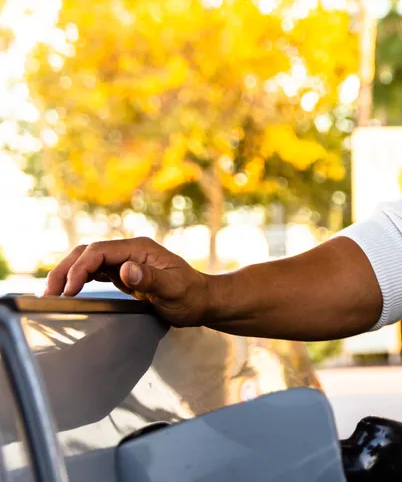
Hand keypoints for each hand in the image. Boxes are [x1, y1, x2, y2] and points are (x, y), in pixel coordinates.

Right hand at [42, 237, 212, 326]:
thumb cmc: (192, 295)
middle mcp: (130, 251)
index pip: (99, 251)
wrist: (203, 301)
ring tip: (52, 294)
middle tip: (50, 293)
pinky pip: (94, 271)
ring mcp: (126, 261)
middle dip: (66, 270)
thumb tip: (126, 269)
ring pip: (87, 261)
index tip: (70, 290)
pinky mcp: (124, 274)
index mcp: (140, 248)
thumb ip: (151, 278)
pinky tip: (70, 290)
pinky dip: (79, 278)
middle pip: (87, 253)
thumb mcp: (175, 289)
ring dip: (68, 274)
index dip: (80, 268)